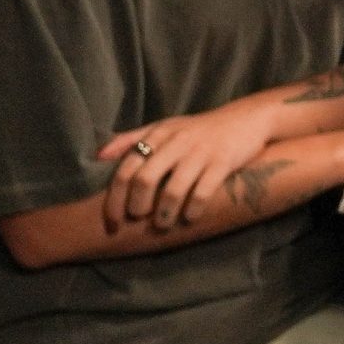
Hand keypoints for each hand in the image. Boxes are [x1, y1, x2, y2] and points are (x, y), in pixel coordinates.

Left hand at [99, 96, 278, 230]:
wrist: (245, 119)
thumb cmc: (198, 129)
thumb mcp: (164, 127)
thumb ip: (131, 139)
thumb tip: (98, 156)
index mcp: (158, 134)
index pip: (126, 169)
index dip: (115, 200)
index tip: (113, 222)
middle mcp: (177, 142)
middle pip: (145, 181)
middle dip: (138, 207)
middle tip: (140, 219)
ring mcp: (201, 152)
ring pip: (173, 190)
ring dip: (164, 214)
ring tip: (163, 224)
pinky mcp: (223, 161)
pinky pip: (202, 192)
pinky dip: (192, 210)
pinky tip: (190, 217)